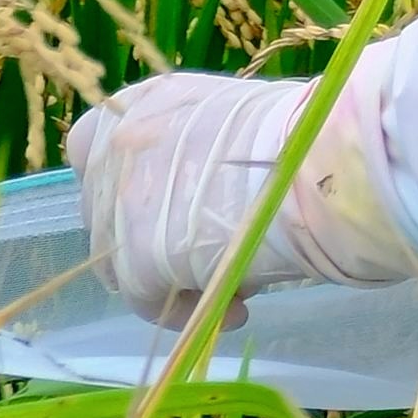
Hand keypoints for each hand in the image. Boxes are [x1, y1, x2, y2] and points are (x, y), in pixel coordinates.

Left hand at [72, 62, 410, 324]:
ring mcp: (118, 204)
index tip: (169, 205)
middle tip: (210, 251)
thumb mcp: (233, 119)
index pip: (96, 150)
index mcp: (139, 105)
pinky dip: (189, 311)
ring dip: (175, 277)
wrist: (321, 159)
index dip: (129, 185)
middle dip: (155, 238)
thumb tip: (205, 187)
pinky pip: (150, 300)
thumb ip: (198, 146)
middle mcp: (114, 149)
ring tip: (234, 287)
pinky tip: (236, 310)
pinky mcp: (135, 258)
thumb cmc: (304, 133)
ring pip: (126, 262)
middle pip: (108, 213)